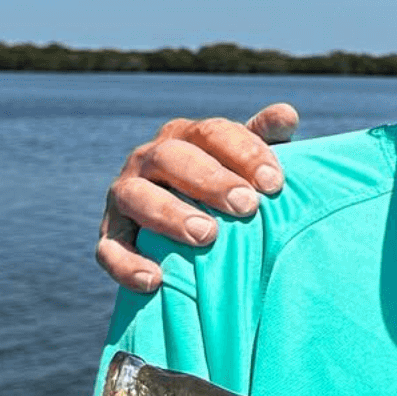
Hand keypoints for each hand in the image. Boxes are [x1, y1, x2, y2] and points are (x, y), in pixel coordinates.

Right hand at [97, 104, 299, 292]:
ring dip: (170, 215)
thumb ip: (264, 139)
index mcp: (187, 136)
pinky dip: (127, 264)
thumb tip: (286, 114)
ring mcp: (125, 195)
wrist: (183, 224)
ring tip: (206, 235)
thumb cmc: (228, 187)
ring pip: (136, 196)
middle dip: (210, 181)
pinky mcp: (110, 234)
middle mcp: (149, 158)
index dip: (245, 154)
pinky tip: (155, 280)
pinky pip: (110, 248)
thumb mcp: (246, 162)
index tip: (275, 183)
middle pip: (172, 158)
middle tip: (247, 206)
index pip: (213, 133)